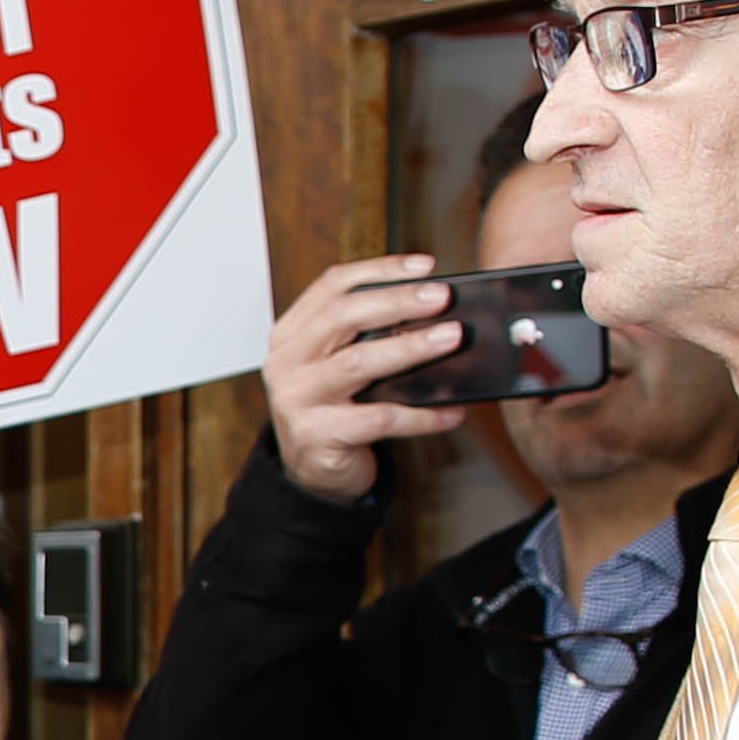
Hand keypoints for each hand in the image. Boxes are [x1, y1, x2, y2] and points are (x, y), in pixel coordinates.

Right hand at [260, 253, 478, 500]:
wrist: (313, 473)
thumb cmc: (334, 409)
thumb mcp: (336, 363)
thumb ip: (366, 335)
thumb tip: (431, 310)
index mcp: (291, 335)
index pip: (333, 285)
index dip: (380, 270)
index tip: (425, 266)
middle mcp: (287, 363)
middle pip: (343, 317)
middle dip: (398, 301)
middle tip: (442, 297)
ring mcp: (297, 401)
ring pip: (358, 363)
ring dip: (411, 348)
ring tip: (451, 338)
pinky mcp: (318, 437)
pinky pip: (379, 419)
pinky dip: (420, 415)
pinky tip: (450, 411)